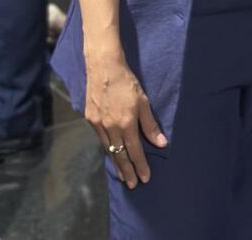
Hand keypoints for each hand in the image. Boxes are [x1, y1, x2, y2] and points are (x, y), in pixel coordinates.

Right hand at [84, 50, 167, 187]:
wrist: (104, 67)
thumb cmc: (127, 82)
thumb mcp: (143, 101)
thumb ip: (150, 124)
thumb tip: (161, 142)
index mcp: (126, 123)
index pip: (135, 151)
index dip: (140, 165)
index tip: (145, 178)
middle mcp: (110, 127)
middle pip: (119, 155)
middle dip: (127, 171)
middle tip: (132, 185)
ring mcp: (98, 124)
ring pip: (108, 149)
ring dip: (116, 163)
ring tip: (122, 174)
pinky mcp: (90, 119)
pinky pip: (100, 139)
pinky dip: (107, 149)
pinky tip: (111, 153)